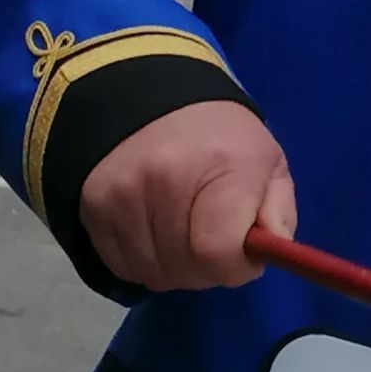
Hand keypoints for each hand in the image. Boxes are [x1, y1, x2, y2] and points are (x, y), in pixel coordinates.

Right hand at [79, 101, 296, 289]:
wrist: (149, 97)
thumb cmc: (220, 136)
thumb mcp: (267, 162)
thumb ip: (278, 212)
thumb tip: (268, 251)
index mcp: (222, 167)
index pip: (218, 253)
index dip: (236, 267)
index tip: (241, 252)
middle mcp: (166, 181)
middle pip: (186, 270)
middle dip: (207, 269)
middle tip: (212, 242)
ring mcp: (123, 195)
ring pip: (153, 274)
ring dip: (174, 269)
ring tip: (183, 236)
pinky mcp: (92, 206)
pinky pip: (122, 266)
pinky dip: (143, 262)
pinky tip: (156, 235)